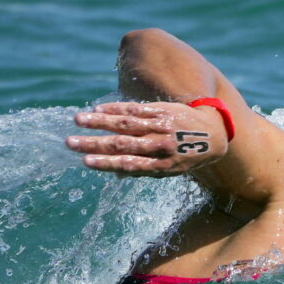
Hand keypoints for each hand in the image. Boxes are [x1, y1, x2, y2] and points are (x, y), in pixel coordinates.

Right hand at [66, 101, 227, 176]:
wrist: (213, 134)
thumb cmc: (186, 156)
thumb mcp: (170, 170)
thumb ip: (144, 170)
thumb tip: (116, 175)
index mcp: (159, 165)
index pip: (128, 164)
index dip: (106, 164)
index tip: (85, 161)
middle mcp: (158, 145)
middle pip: (122, 144)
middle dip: (94, 144)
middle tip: (70, 142)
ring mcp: (160, 126)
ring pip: (125, 123)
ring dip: (99, 121)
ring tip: (78, 120)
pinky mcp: (161, 110)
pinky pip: (136, 109)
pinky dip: (116, 108)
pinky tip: (99, 108)